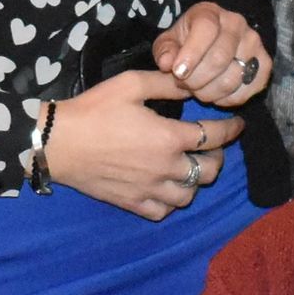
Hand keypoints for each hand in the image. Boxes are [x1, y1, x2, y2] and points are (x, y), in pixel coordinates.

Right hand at [46, 69, 245, 219]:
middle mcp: (166, 168)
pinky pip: (163, 212)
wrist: (57, 143)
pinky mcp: (132, 203)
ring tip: (187, 169)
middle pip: (209, 171)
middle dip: (217, 157)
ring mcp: (150, 189)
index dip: (231, 129)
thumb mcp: (131, 85)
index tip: (236, 125)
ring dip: (194, 182)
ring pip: (190, 195)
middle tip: (210, 148)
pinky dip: (170, 203)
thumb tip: (192, 82)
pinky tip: (165, 189)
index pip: (215, 136)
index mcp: (170, 137)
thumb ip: (166, 84)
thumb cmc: (93, 110)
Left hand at [152, 1, 272, 108]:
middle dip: (196, 80)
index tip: (178, 72)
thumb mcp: (169, 42)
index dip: (191, 54)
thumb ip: (164, 50)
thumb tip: (167, 63)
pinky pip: (248, 90)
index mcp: (210, 13)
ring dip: (210, 92)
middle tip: (184, 85)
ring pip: (232, 78)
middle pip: (219, 59)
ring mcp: (255, 43)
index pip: (205, 30)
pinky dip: (229, 99)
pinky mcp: (265, 63)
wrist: (211, 43)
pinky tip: (216, 94)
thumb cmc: (186, 42)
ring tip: (198, 90)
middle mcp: (237, 24)